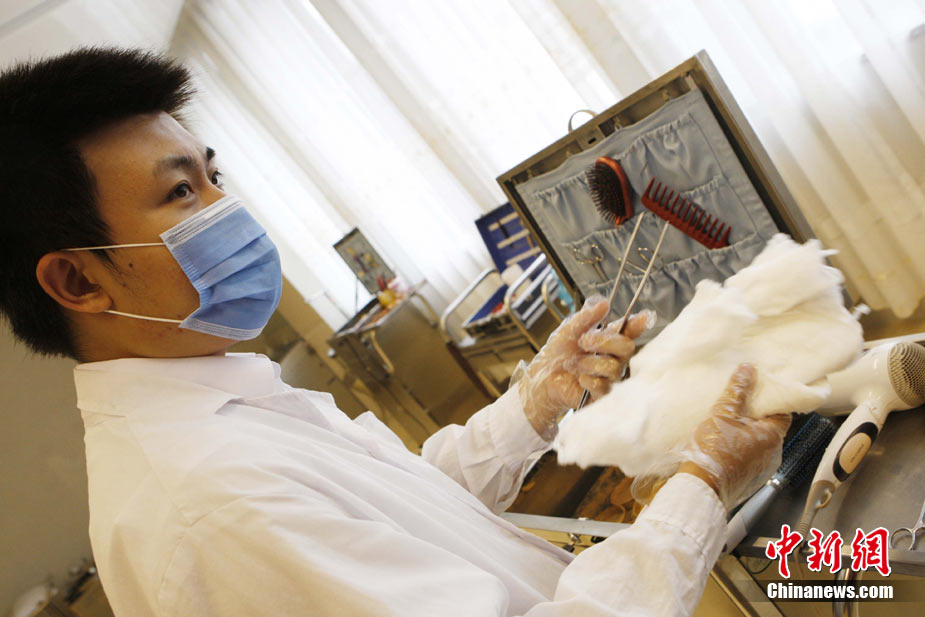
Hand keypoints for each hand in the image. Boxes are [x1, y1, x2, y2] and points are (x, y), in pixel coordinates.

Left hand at [516, 297, 653, 438]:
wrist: (541, 379)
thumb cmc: (555, 355)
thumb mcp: (568, 330)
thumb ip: (586, 317)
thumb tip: (604, 303)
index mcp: (607, 341)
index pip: (629, 331)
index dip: (639, 324)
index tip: (644, 317)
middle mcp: (613, 358)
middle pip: (627, 347)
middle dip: (605, 341)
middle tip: (583, 342)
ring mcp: (609, 377)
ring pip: (614, 367)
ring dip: (589, 362)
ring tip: (573, 364)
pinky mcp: (602, 395)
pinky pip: (604, 385)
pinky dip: (587, 379)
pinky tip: (578, 379)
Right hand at [679, 364, 790, 508]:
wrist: (701, 487)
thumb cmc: (714, 450)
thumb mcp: (722, 413)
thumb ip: (737, 390)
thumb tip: (748, 369)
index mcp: (772, 436)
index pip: (783, 413)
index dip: (771, 401)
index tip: (758, 394)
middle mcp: (773, 455)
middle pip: (769, 429)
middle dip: (755, 418)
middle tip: (737, 408)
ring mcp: (762, 470)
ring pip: (759, 445)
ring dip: (747, 436)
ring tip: (726, 427)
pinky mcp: (750, 481)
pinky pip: (750, 460)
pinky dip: (740, 452)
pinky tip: (723, 446)